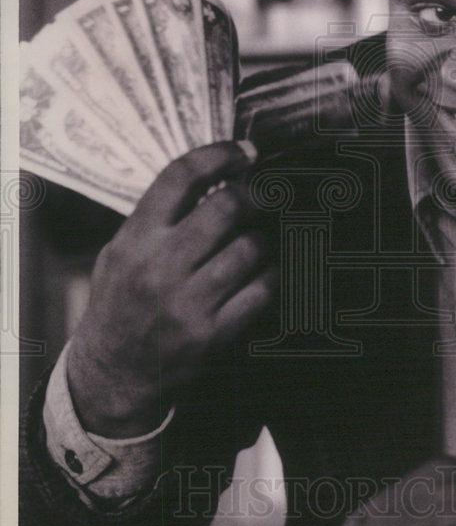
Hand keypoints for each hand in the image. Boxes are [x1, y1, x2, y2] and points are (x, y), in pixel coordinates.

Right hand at [67, 142, 276, 436]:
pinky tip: (266, 273)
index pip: (181, 177)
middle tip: (266, 195)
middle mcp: (159, 266)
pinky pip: (262, 290)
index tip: (245, 152)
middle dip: (256, 194)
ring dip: (264, 239)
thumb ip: (157, 219)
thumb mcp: (120, 253)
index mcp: (136, 238)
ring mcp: (187, 302)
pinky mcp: (211, 333)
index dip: (220, 155)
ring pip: (250, 248)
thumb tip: (215, 179)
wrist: (111, 373)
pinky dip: (272, 276)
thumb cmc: (120, 304)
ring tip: (259, 241)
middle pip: (226, 207)